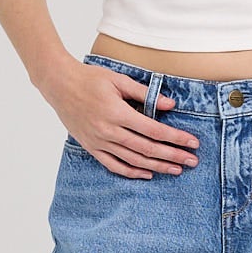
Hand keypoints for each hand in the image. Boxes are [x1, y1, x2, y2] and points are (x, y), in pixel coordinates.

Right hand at [57, 68, 199, 176]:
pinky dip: (131, 172)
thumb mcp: (118, 80)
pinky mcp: (91, 147)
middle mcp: (109, 130)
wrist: (59, 85)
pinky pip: (113, 165)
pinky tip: (147, 174)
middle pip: (147, 149)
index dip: (175, 138)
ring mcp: (99, 141)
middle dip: (172, 155)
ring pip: (133, 160)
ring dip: (157, 166)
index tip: (192, 142)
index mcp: (117, 112)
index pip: (154, 130)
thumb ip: (145, 93)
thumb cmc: (89, 78)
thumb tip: (170, 105)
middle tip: (192, 161)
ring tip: (176, 169)